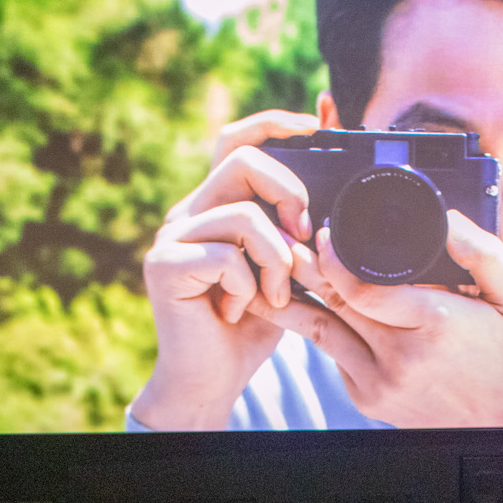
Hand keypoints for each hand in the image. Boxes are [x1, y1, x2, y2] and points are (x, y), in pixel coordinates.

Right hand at [132, 110, 318, 429]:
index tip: (317, 123)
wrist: (213, 379)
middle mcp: (190, 213)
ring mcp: (172, 237)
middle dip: (289, 194)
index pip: (237, 141)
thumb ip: (302, 233)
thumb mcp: (290, 271)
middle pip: (243, 162)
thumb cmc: (254, 325)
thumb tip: (339, 189)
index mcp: (217, 205)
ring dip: (276, 259)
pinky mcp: (164, 266)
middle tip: (304, 236)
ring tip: (275, 293)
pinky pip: (225, 257)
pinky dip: (248, 288)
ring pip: (242, 215)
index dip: (273, 123)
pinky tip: (240, 310)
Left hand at [269, 211, 502, 427]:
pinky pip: (336, 356)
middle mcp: (402, 355)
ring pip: (321, 331)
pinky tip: (321, 308)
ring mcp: (379, 382)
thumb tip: (448, 218)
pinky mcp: (367, 398)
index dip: (335, 259)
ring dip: (297, 300)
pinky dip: (328, 330)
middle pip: (336, 303)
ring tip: (279, 272)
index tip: (326, 235)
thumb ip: (484, 253)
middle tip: (288, 242)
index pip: (364, 289)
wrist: (497, 425)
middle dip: (307, 268)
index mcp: (436, 323)